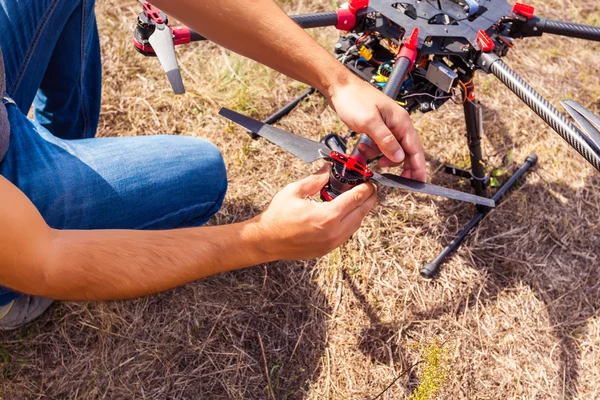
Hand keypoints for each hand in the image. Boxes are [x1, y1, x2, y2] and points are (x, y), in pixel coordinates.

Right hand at [253, 164, 376, 260]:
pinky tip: (346, 213)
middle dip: (369, 199)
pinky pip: (347, 234)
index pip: (356, 199)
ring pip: (356, 225)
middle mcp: (334, 232)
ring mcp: (332, 243)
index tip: (369, 181)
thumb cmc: (277, 217)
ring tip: (360, 199)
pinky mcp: (328, 249)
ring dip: (361, 211)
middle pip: (361, 213)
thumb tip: (328, 169)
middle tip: (370, 188)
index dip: (366, 188)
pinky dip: (351, 222)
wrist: (266, 241)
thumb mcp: (295, 191)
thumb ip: (316, 179)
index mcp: (328, 216)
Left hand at [326, 78, 426, 181]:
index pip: (415, 149)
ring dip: (379, 157)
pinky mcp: (377, 128)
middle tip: (392, 179)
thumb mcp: (369, 123)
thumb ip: (386, 141)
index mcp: (401, 122)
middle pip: (405, 152)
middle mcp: (397, 124)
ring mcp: (387, 126)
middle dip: (398, 165)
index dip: (417, 167)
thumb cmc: (354, 99)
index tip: (418, 182)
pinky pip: (379, 146)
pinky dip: (371, 151)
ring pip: (391, 150)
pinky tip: (362, 148)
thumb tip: (399, 158)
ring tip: (365, 155)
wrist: (339, 88)